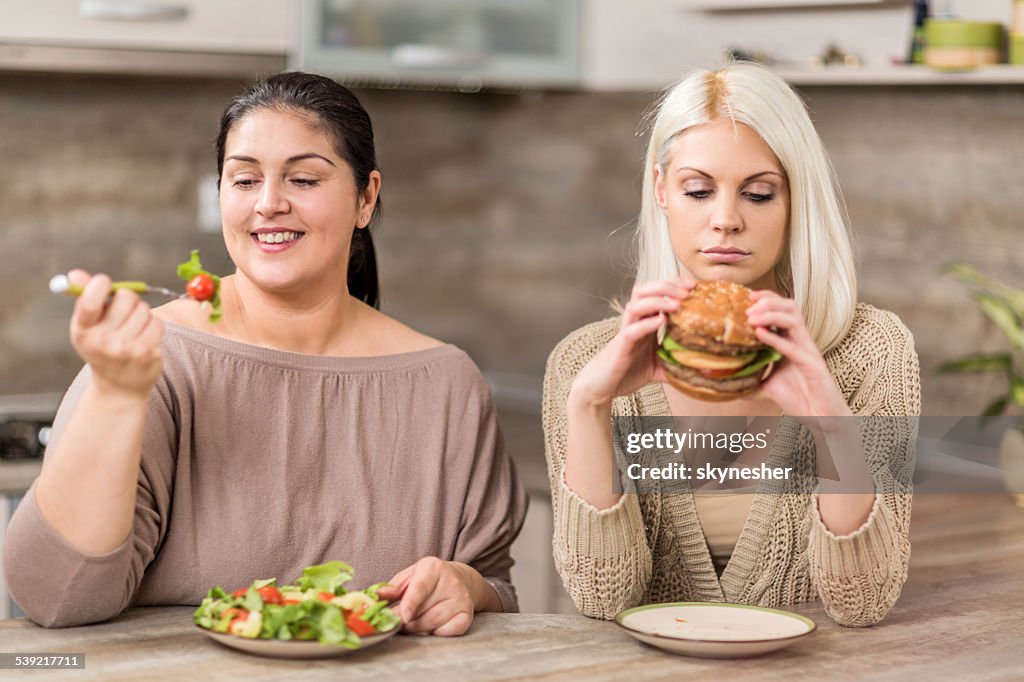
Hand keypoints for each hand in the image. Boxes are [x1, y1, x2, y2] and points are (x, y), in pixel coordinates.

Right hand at [67, 270, 164, 399]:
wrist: (119, 386)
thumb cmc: (101, 348)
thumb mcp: (87, 326)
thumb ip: (85, 298)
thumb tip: (75, 274)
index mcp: (83, 332)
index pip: (90, 302)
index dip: (99, 285)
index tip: (104, 283)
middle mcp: (103, 342)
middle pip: (126, 297)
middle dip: (127, 299)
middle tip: (123, 311)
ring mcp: (127, 349)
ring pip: (144, 309)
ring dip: (141, 314)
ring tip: (132, 328)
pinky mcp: (148, 353)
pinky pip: (157, 323)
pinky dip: (153, 325)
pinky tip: (144, 337)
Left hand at [376, 557, 491, 636]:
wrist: (460, 580)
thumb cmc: (427, 580)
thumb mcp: (409, 577)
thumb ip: (391, 589)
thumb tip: (374, 597)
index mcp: (433, 567)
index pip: (421, 588)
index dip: (410, 604)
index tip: (402, 617)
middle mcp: (451, 581)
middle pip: (424, 611)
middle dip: (407, 621)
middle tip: (398, 622)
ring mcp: (462, 598)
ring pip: (434, 623)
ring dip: (418, 629)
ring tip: (411, 623)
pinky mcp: (468, 614)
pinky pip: (449, 631)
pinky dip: (436, 633)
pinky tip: (431, 627)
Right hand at [570, 278, 694, 407]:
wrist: (602, 388)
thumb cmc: (626, 373)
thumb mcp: (658, 368)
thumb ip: (676, 365)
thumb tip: (703, 369)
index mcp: (644, 322)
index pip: (656, 293)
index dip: (673, 285)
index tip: (694, 287)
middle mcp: (634, 322)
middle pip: (645, 291)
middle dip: (667, 286)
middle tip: (688, 290)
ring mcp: (626, 332)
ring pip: (636, 305)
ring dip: (657, 300)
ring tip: (677, 303)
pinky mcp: (620, 346)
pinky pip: (632, 330)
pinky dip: (647, 323)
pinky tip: (661, 321)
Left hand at [745, 290, 849, 418]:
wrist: (819, 416)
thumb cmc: (798, 398)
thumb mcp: (766, 386)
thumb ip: (750, 380)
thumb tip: (725, 381)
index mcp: (792, 340)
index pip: (782, 309)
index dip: (766, 299)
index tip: (746, 297)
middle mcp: (801, 341)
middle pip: (789, 307)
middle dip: (768, 302)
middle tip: (747, 307)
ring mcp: (808, 350)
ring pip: (794, 319)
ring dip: (771, 314)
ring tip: (751, 318)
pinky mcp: (813, 365)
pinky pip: (794, 347)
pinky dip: (776, 338)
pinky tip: (760, 333)